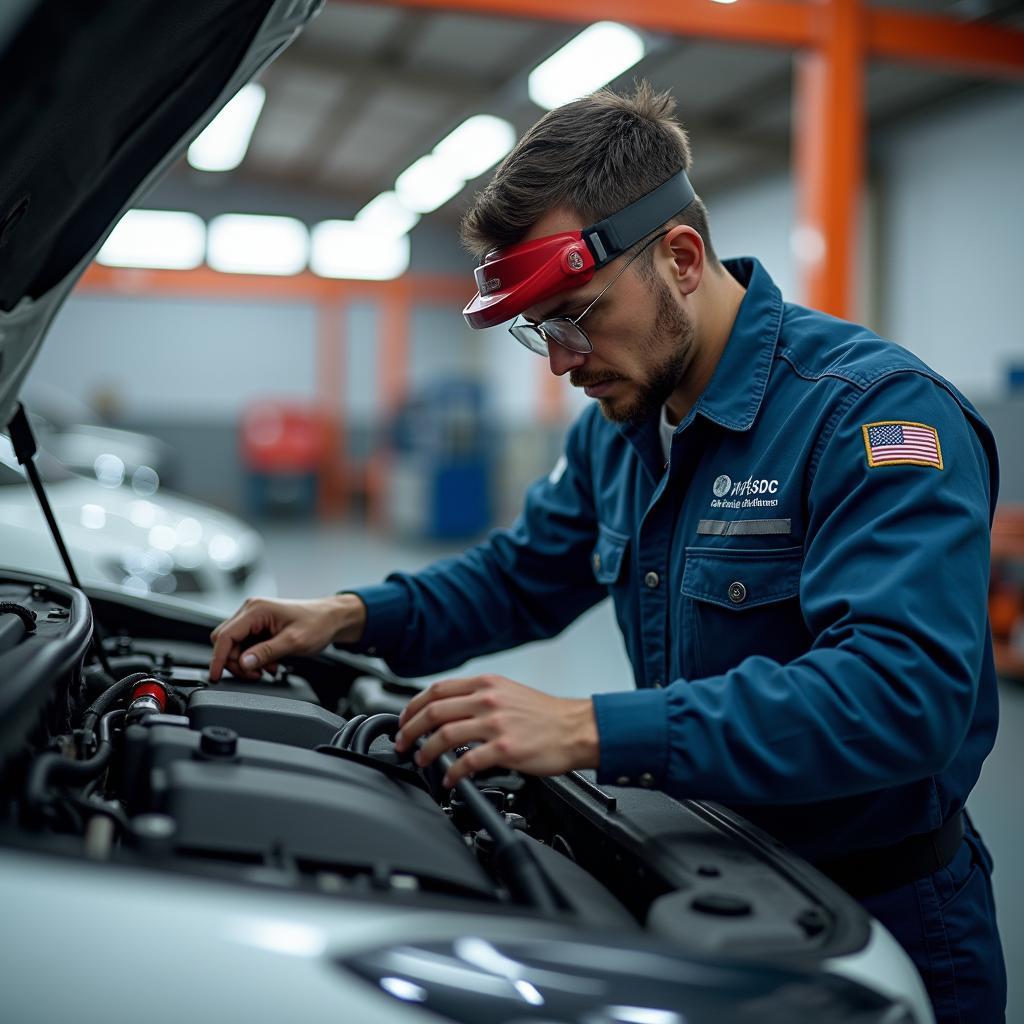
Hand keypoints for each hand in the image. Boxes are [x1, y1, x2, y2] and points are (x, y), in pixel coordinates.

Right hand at [209, 594, 365, 680]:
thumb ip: (266, 652)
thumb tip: (243, 663)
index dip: (218, 659)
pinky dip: (253, 658)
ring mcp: (254, 618)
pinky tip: (269, 664)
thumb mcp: (293, 642)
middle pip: (225, 641)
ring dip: (247, 662)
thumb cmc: (318, 624)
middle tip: (255, 675)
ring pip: (235, 645)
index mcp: (256, 610)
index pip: (225, 636)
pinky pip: (246, 645)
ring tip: (268, 669)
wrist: (332, 618)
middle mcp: (251, 611)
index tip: (215, 677)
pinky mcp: (259, 626)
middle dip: (236, 662)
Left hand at [393, 673, 598, 786]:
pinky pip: (468, 762)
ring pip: (445, 735)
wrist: (576, 728)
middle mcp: (488, 699)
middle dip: (410, 729)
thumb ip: (479, 696)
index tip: (405, 720)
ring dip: (426, 751)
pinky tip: (449, 778)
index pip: (437, 690)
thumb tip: (449, 709)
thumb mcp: (508, 692)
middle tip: (402, 743)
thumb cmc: (545, 715)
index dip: (413, 706)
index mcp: (486, 684)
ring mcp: (496, 724)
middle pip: (434, 711)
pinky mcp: (505, 748)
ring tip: (421, 760)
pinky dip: (452, 772)